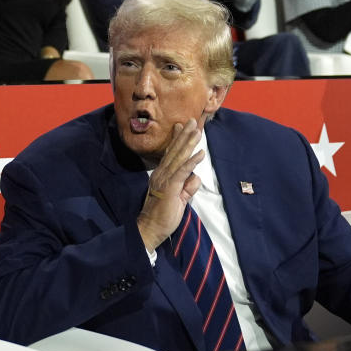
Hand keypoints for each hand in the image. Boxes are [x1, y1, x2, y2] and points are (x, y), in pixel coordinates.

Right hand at [137, 119, 203, 251]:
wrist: (151, 229)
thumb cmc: (164, 216)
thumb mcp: (179, 199)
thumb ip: (187, 187)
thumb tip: (195, 177)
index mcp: (162, 175)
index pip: (171, 154)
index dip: (177, 140)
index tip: (182, 126)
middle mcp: (162, 174)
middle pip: (175, 151)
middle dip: (184, 135)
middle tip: (191, 121)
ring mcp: (165, 179)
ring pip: (179, 157)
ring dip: (188, 143)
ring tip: (197, 130)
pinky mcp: (170, 187)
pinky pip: (182, 171)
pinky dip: (191, 161)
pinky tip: (200, 153)